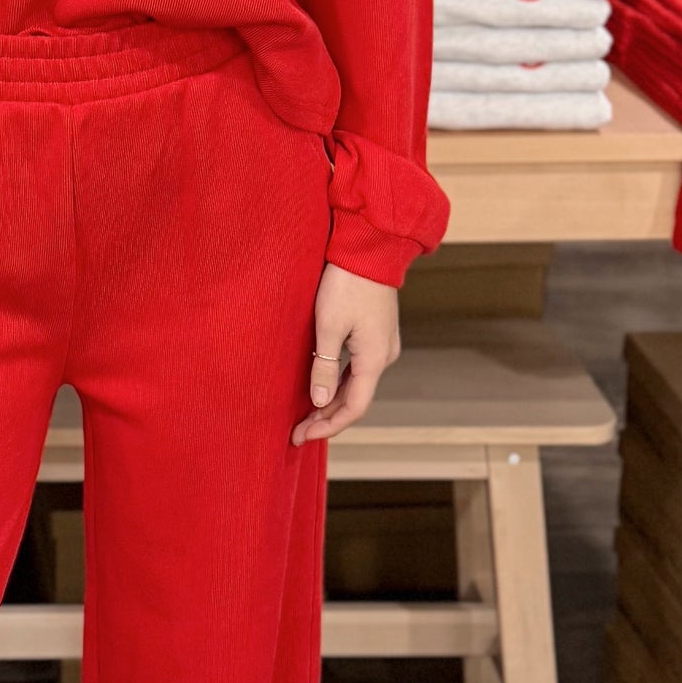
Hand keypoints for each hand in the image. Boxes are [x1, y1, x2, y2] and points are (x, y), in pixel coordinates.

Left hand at [291, 261, 400, 442]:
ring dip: (331, 400)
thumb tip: (319, 402)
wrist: (370, 246)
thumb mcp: (329, 326)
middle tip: (297, 430)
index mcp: (375, 358)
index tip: (302, 436)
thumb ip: (324, 367)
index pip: (354, 407)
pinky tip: (320, 385)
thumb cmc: (347, 282)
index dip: (328, 426)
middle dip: (326, 417)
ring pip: (356, 383)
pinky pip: (358, 367)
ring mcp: (382, 343)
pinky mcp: (375, 332)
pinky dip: (339, 382)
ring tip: (305, 414)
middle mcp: (384, 355)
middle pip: (356, 398)